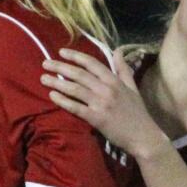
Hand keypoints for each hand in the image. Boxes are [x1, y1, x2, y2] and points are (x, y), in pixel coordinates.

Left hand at [42, 47, 164, 155]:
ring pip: (74, 89)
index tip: (61, 52)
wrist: (143, 136)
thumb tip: (118, 50)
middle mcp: (106, 89)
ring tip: (43, 78)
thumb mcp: (133, 87)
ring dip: (57, 82)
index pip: (91, 63)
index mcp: (115, 80)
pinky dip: (63, 101)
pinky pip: (75, 107)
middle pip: (79, 74)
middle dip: (60, 67)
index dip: (75, 56)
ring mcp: (101, 103)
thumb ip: (123, 69)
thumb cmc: (138, 113)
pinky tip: (52, 96)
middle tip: (45, 63)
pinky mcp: (96, 118)